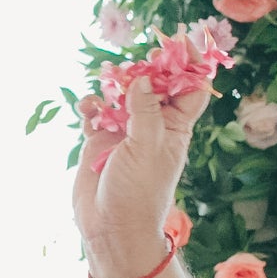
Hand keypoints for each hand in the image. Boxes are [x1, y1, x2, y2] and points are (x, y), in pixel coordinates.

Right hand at [71, 80, 212, 277]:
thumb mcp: (147, 147)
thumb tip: (143, 78)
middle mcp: (151, 126)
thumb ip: (145, 111)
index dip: (185, 67)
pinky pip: (95, 114)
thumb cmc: (138, 193)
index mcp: (175, 127)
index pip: (189, 89)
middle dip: (144, 72)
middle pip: (153, 87)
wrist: (110, 229)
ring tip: (106, 84)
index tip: (173, 48)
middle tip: (133, 65)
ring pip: (121, 97)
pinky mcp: (97, 142)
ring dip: (113, 87)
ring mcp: (123, 133)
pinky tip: (87, 108)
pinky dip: (91, 106)